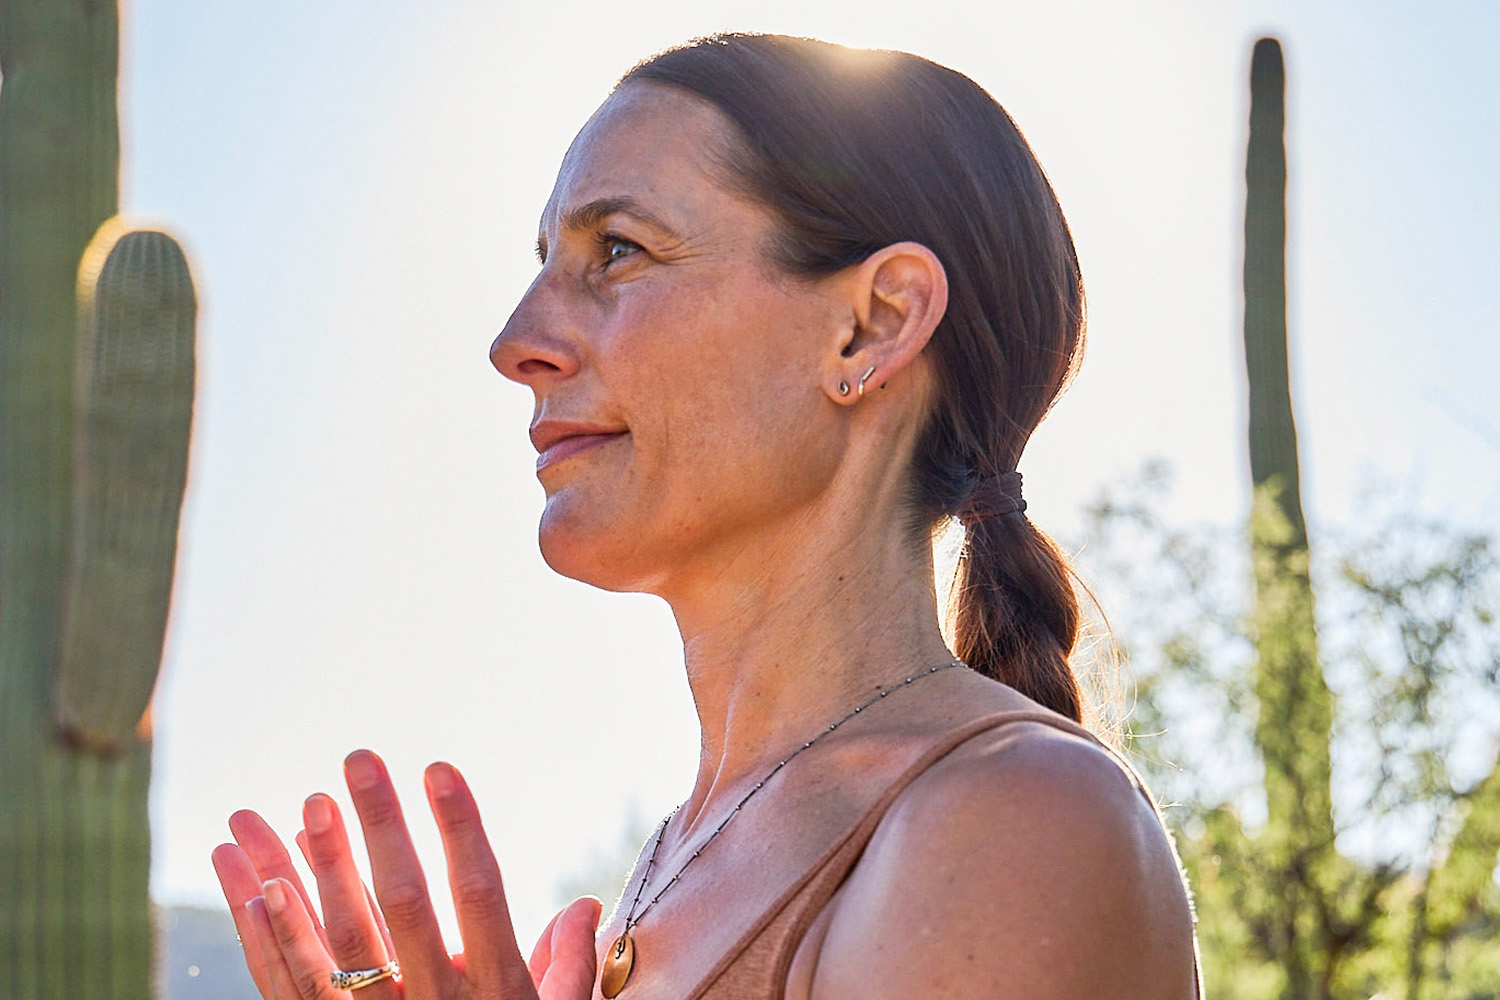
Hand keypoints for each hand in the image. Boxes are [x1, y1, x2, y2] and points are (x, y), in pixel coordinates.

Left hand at [212, 751, 601, 998]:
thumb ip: (566, 970)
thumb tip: (585, 902)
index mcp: (495, 994)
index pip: (480, 896)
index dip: (460, 831)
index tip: (439, 767)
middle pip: (398, 907)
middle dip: (375, 829)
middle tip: (356, 759)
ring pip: (332, 944)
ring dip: (303, 871)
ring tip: (284, 807)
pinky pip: (287, 990)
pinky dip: (266, 936)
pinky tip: (250, 883)